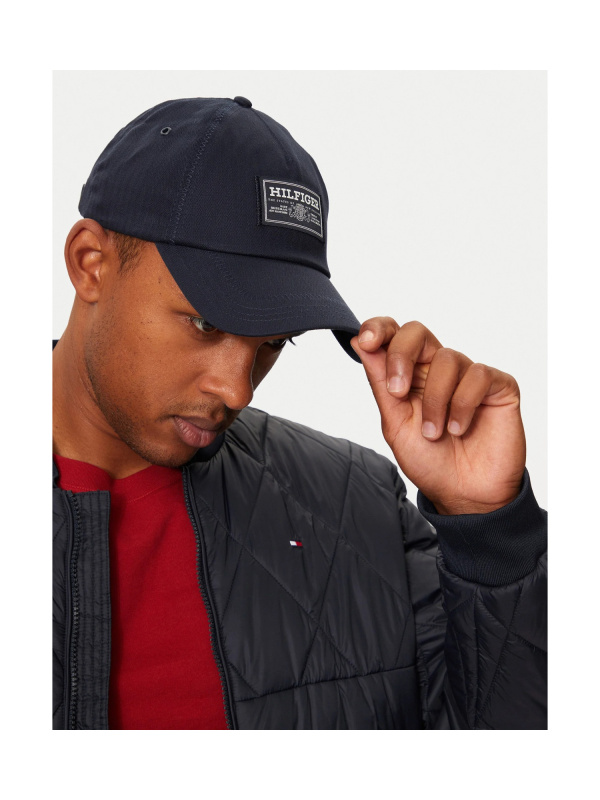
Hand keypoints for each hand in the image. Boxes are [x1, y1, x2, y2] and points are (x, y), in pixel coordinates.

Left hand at [350, 319, 525, 514]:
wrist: (464, 496)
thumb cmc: (431, 462)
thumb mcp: (395, 423)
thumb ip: (380, 382)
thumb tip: (358, 343)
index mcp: (412, 375)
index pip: (395, 336)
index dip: (379, 328)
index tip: (365, 340)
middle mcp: (439, 370)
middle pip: (417, 332)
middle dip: (401, 356)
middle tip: (398, 392)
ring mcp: (469, 376)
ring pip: (447, 359)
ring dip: (435, 401)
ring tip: (435, 433)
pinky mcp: (498, 386)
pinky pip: (477, 375)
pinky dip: (463, 405)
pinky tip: (460, 428)